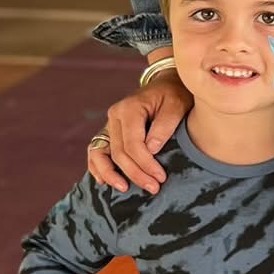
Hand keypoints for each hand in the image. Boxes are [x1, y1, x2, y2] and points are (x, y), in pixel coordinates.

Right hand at [89, 75, 193, 194]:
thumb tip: (152, 149)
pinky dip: (98, 167)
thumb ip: (164, 126)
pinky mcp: (110, 132)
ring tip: (124, 189)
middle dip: (135, 173)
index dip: (145, 164)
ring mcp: (109, 124)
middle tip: (153, 188)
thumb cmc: (174, 95)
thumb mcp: (176, 106)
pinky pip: (96, 151)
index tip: (160, 177)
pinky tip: (105, 182)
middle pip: (119, 152)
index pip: (133, 144)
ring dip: (110, 174)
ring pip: (100, 153)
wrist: (166, 85)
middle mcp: (114, 116)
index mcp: (129, 108)